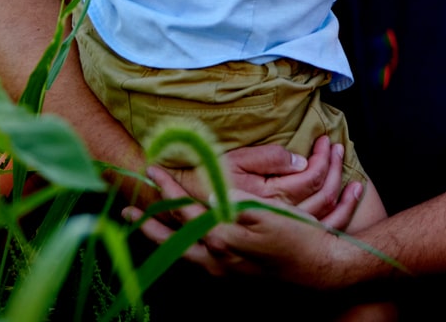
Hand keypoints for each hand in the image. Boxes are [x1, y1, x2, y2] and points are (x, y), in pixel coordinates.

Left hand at [123, 140, 364, 280]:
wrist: (319, 268)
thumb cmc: (299, 237)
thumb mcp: (270, 213)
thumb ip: (236, 204)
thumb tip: (208, 197)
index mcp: (225, 237)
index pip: (186, 210)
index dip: (167, 188)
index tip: (152, 170)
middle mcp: (217, 258)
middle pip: (171, 240)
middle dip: (147, 223)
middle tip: (125, 211)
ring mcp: (222, 271)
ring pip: (179, 253)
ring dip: (159, 238)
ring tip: (145, 227)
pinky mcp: (230, 276)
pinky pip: (194, 262)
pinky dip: (179, 251)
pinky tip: (180, 245)